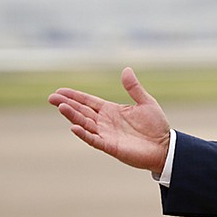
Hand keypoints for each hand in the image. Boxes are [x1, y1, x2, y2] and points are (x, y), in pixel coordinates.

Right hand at [48, 67, 170, 174]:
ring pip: (85, 123)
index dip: (75, 96)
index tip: (60, 91)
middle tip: (51, 97)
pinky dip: (84, 134)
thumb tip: (126, 69)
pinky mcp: (110, 146)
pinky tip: (74, 127)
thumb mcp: (146, 102)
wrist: (164, 146)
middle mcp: (105, 122)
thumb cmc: (155, 125)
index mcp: (111, 110)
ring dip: (73, 116)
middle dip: (67, 104)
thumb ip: (134, 88)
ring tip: (61, 107)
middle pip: (82, 111)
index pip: (89, 102)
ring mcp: (106, 134)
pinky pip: (93, 139)